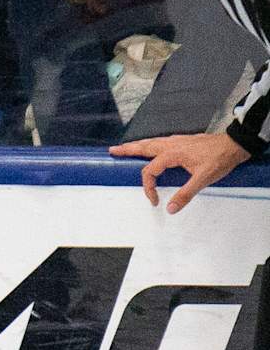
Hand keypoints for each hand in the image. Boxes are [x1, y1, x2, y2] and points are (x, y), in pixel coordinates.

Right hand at [109, 132, 251, 214]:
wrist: (236, 144)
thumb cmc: (220, 158)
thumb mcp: (203, 179)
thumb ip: (185, 194)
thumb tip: (169, 208)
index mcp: (172, 154)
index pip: (150, 172)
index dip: (148, 188)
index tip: (155, 200)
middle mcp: (172, 145)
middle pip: (143, 147)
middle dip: (127, 150)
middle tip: (112, 151)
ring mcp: (178, 141)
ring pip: (152, 142)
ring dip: (137, 145)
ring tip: (126, 148)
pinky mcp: (184, 141)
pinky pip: (161, 141)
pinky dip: (151, 143)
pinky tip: (152, 146)